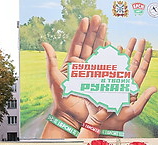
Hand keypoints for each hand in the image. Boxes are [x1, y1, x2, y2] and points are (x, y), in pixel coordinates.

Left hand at [41, 15, 106, 137]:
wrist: (72, 114)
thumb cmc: (61, 98)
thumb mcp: (54, 77)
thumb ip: (51, 60)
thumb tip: (44, 43)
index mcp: (71, 63)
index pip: (77, 44)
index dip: (82, 32)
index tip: (86, 20)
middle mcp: (82, 65)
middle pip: (89, 44)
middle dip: (93, 31)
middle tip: (98, 18)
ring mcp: (92, 71)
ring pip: (97, 51)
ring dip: (101, 38)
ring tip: (104, 25)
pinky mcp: (99, 78)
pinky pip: (105, 64)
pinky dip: (109, 54)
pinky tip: (112, 44)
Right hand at [77, 38, 156, 136]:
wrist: (105, 122)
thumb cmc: (121, 118)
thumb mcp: (135, 109)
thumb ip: (144, 99)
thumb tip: (155, 88)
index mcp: (133, 86)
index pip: (141, 69)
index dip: (146, 59)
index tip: (150, 48)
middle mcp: (125, 80)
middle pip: (132, 62)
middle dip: (136, 50)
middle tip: (140, 38)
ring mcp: (114, 79)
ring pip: (120, 62)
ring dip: (124, 51)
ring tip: (127, 41)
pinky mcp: (105, 80)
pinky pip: (107, 66)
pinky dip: (109, 56)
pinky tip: (110, 48)